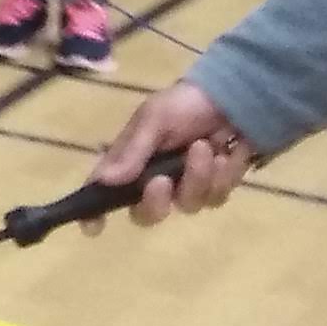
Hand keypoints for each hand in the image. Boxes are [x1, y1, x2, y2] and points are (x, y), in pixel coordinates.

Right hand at [85, 82, 254, 231]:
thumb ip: (133, 151)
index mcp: (130, 162)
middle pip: (147, 215)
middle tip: (163, 180)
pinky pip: (217, 197)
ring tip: (208, 147)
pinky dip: (225, 174)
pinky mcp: (216, 187)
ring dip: (199, 176)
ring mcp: (186, 187)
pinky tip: (228, 152)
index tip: (93, 228)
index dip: (94, 214)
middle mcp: (154, 181)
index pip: (103, 193)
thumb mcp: (155, 118)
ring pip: (188, 205)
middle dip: (156, 201)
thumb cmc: (184, 104)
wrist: (233, 97)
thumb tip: (104, 181)